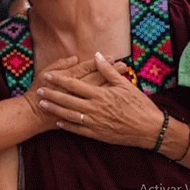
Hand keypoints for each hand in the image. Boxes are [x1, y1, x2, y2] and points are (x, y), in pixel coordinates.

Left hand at [36, 52, 163, 148]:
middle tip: (39, 90)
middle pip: (68, 100)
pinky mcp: (98, 134)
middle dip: (52, 95)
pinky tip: (58, 122)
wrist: (150, 130)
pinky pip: (79, 130)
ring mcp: (95, 122)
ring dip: (55, 109)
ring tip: (42, 104)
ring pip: (69, 115)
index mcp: (100, 94)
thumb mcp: (125, 85)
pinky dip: (67, 126)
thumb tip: (97, 55)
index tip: (47, 75)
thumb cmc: (139, 105)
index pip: (75, 84)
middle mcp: (95, 108)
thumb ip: (108, 71)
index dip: (59, 79)